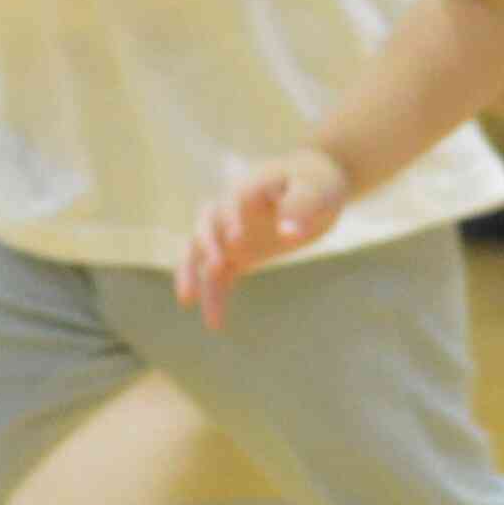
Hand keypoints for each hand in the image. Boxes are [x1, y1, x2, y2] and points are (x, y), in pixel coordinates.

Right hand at [175, 147, 349, 326]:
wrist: (314, 187)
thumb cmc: (316, 182)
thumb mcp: (317, 190)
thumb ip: (303, 207)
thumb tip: (288, 233)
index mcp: (248, 189)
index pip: (231, 203)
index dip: (230, 219)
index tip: (236, 240)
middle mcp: (231, 210)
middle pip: (204, 226)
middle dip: (205, 246)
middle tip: (215, 267)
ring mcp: (230, 233)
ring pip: (201, 253)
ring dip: (193, 275)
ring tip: (187, 301)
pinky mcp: (237, 253)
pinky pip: (218, 276)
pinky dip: (213, 295)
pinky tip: (215, 322)